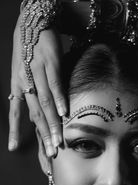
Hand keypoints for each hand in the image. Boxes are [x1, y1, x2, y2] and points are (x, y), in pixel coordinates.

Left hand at [9, 15, 66, 156]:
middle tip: (51, 152)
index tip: (13, 148)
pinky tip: (65, 113)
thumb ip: (29, 91)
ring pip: (45, 103)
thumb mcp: (21, 70)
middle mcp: (25, 81)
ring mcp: (37, 73)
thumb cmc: (28, 48)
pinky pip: (55, 84)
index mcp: (16, 85)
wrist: (32, 21)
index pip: (15, 112)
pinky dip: (60, 99)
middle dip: (43, 134)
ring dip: (53, 123)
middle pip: (35, 113)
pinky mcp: (50, 63)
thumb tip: (38, 109)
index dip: (14, 131)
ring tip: (59, 141)